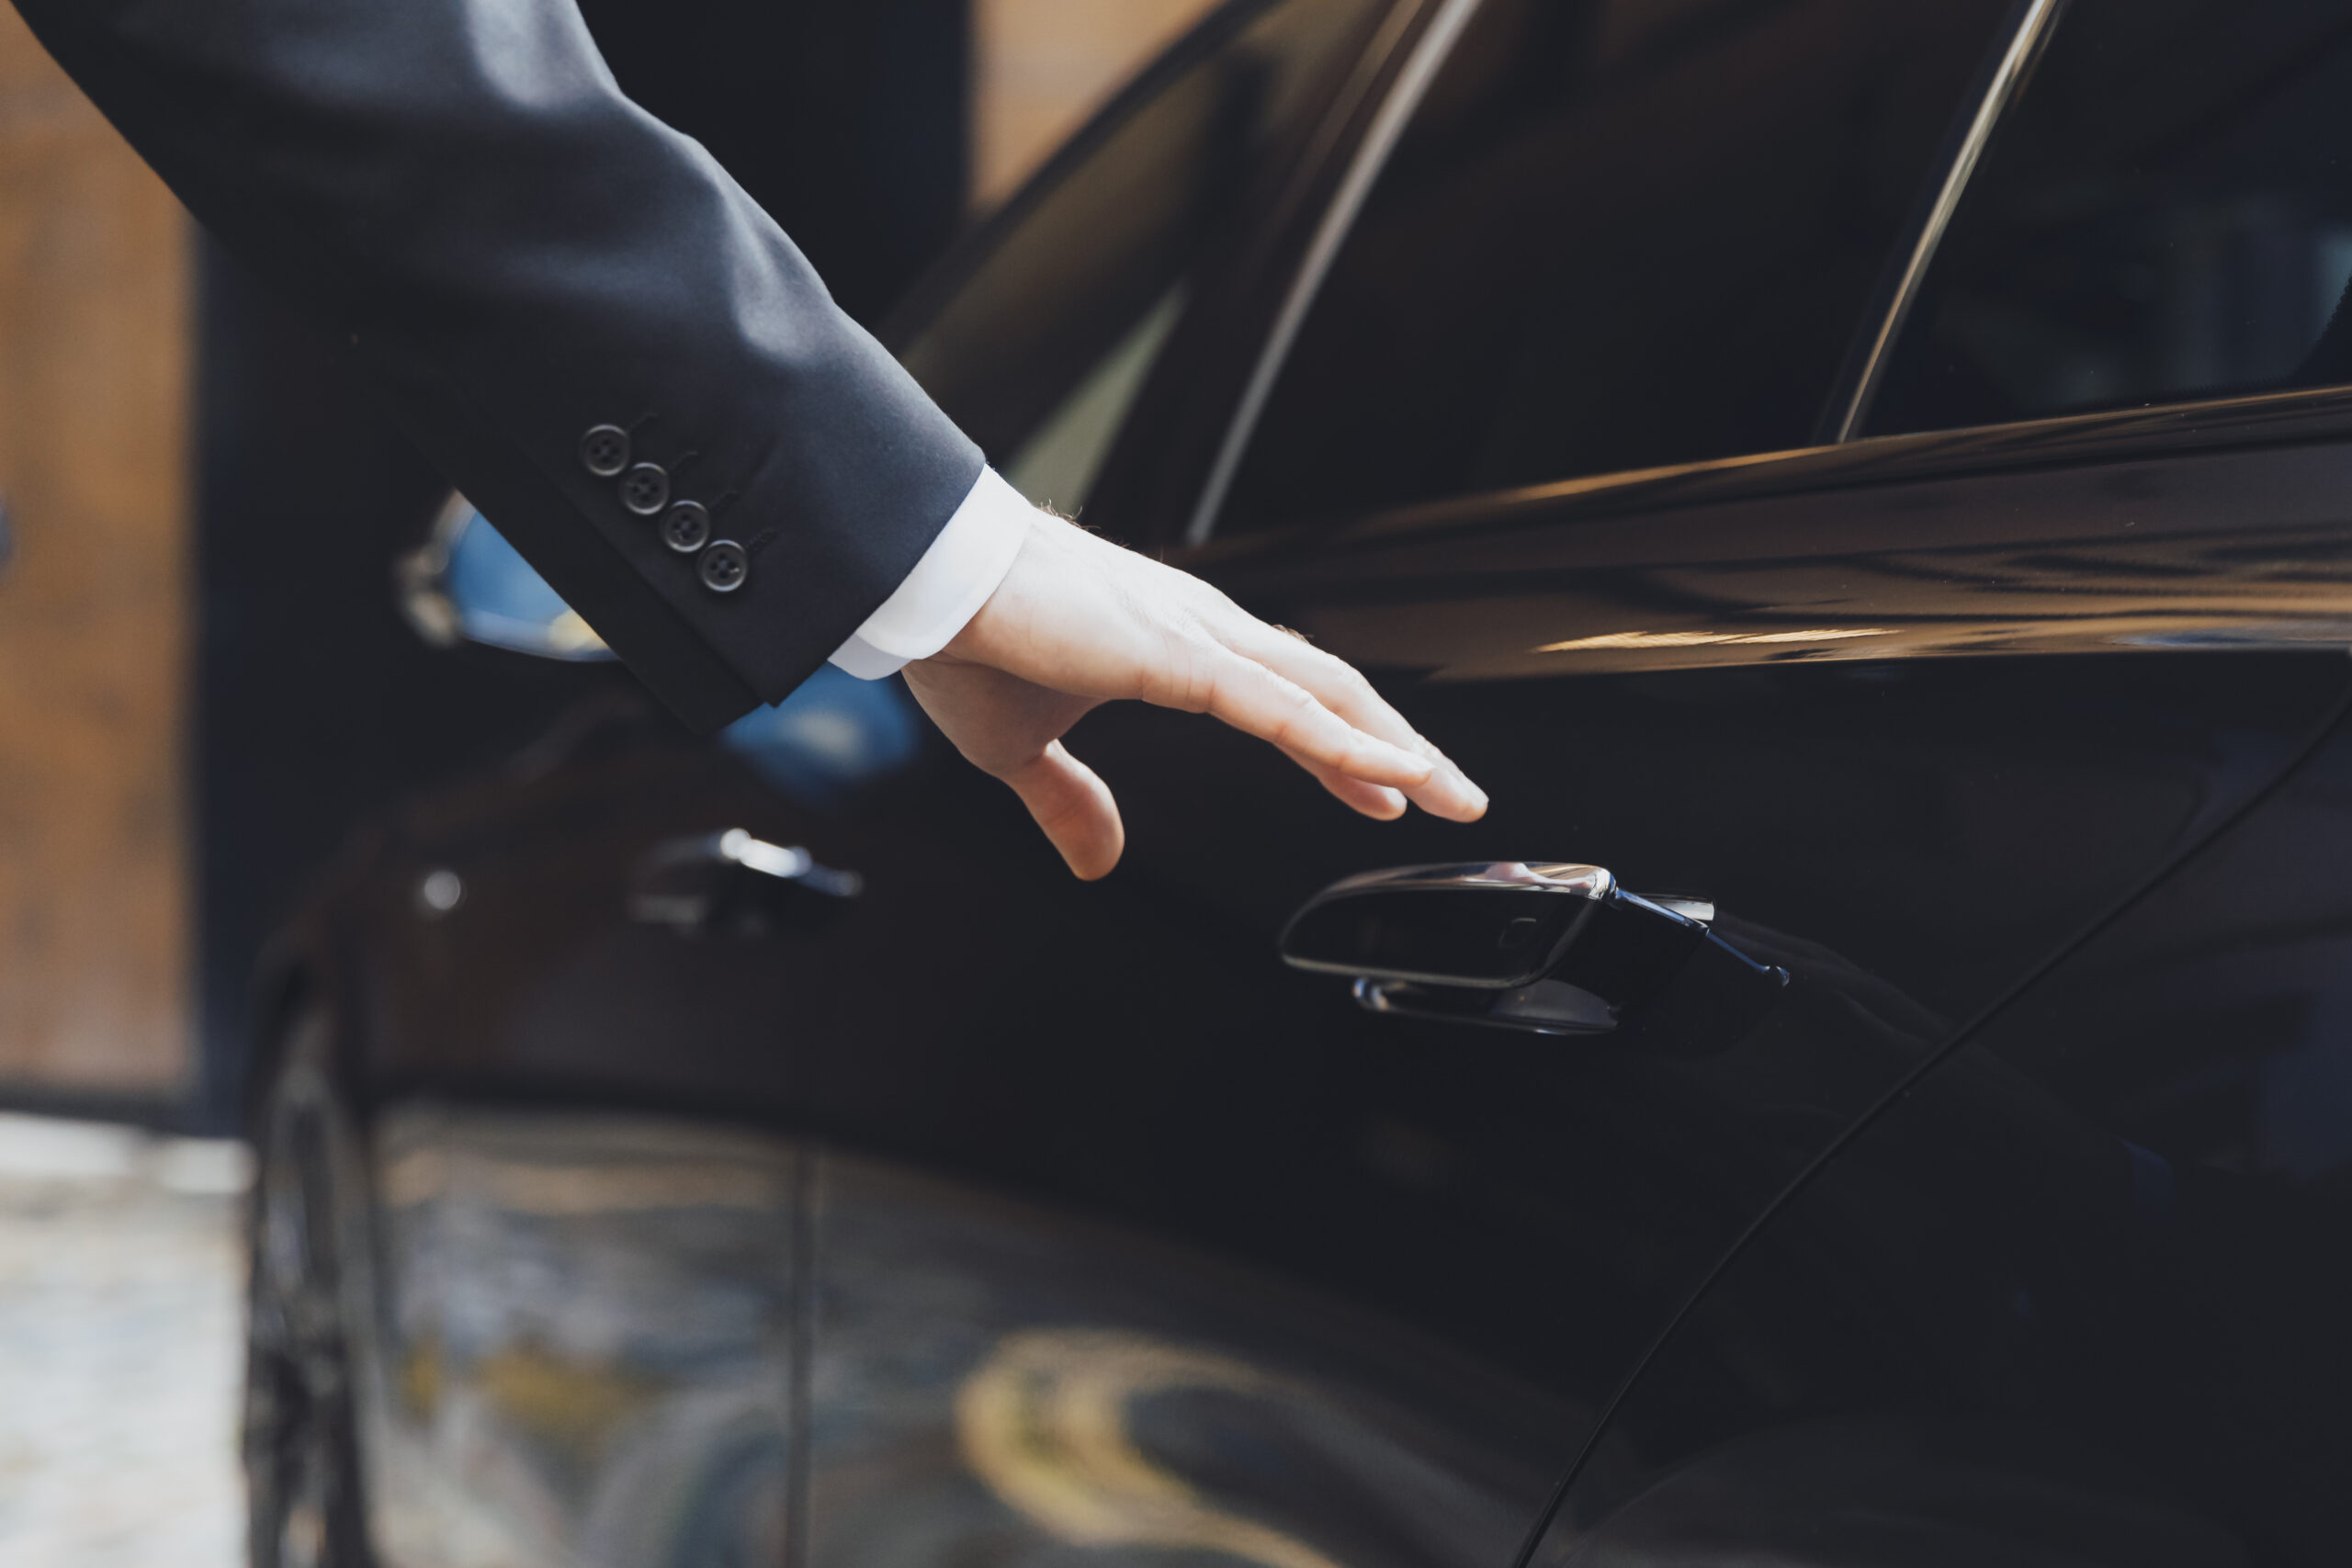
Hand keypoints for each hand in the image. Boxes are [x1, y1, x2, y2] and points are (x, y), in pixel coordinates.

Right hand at [901, 508, 1486, 879]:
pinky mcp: (1175, 655)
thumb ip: (1069, 802)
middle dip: (1397, 744)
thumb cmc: (962, 636)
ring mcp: (1196, 637)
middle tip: (1456, 796)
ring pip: (1322, 693)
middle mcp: (1202, 630)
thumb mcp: (1021, 749)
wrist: (919, 577)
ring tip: (1448, 791)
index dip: (1341, 745)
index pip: (1284, 698)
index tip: (1389, 788)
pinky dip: (1340, 741)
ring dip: (1393, 743)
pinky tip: (1389, 770)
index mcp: (1172, 645)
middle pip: (1327, 689)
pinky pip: (1278, 706)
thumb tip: (1100, 861)